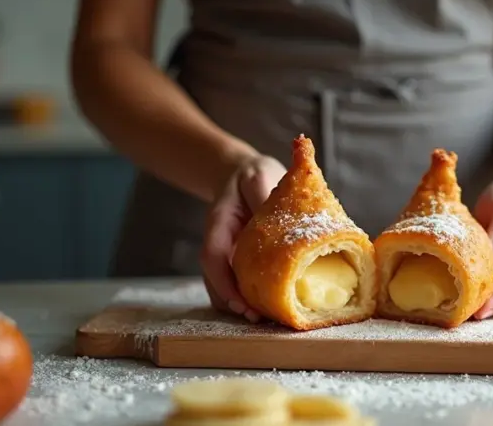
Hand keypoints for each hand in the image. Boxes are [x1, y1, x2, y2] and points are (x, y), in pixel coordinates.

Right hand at [200, 154, 286, 321]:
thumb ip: (263, 195)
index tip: (241, 302)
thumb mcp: (258, 176)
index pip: (212, 256)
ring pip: (222, 285)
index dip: (223, 282)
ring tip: (265, 319)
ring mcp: (225, 252)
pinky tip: (267, 307)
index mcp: (218, 222)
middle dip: (232, 302)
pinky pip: (235, 282)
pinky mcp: (237, 259)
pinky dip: (246, 297)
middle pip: (214, 278)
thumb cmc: (252, 175)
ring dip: (239, 304)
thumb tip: (280, 221)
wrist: (243, 173)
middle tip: (258, 319)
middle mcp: (217, 242)